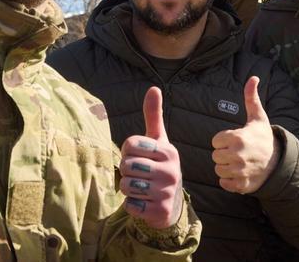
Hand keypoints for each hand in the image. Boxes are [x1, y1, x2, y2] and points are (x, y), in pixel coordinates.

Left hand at [120, 87, 183, 228]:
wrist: (171, 202)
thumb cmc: (159, 165)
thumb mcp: (158, 141)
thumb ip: (153, 115)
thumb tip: (153, 88)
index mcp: (169, 151)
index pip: (130, 145)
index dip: (128, 152)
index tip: (139, 156)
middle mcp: (171, 171)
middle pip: (127, 166)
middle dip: (126, 171)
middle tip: (138, 174)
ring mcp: (166, 193)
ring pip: (127, 186)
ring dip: (127, 188)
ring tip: (140, 187)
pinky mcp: (160, 212)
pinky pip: (130, 205)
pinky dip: (132, 204)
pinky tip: (143, 202)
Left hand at [211, 76, 278, 193]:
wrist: (278, 161)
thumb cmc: (263, 137)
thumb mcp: (258, 117)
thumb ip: (251, 97)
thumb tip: (253, 77)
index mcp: (238, 138)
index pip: (215, 141)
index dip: (223, 140)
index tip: (234, 140)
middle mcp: (238, 155)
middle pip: (215, 156)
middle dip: (223, 154)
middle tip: (236, 151)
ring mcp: (240, 171)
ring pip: (218, 171)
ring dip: (226, 167)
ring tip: (238, 162)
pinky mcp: (242, 185)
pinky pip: (224, 184)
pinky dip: (229, 181)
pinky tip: (238, 174)